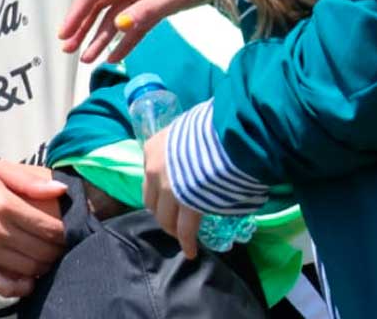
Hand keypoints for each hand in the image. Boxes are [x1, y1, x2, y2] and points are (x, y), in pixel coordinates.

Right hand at [0, 138, 66, 297]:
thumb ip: (25, 178)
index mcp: (2, 202)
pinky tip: (26, 281)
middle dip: (56, 252)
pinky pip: (3, 286)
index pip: (48, 227)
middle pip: (41, 250)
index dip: (64, 233)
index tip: (66, 233)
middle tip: (58, 249)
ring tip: (44, 261)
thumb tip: (59, 189)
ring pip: (27, 268)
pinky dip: (20, 287)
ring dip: (42, 268)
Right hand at [57, 0, 213, 62]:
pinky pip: (134, 24)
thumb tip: (117, 26)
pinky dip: (124, 40)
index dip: (76, 13)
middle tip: (68, 51)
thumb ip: (146, 11)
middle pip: (99, 6)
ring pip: (114, 17)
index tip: (64, 34)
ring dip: (100, 38)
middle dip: (82, 28)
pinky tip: (113, 57)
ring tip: (86, 60)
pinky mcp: (156, 4)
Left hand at [142, 131, 201, 258]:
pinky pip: (185, 229)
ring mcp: (169, 189)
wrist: (227, 132)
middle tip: (173, 220)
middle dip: (162, 213)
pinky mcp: (187, 205)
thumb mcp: (187, 129)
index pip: (149, 178)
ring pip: (166, 218)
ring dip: (173, 229)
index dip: (159, 191)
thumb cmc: (211, 126)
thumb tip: (195, 150)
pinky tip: (191, 251)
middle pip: (152, 201)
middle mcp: (154, 170)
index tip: (168, 197)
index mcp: (152, 149)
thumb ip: (183, 145)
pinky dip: (187, 242)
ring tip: (182, 237)